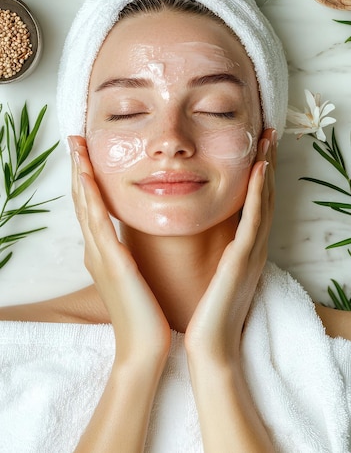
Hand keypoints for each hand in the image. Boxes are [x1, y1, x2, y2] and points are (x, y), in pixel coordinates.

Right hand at [69, 136, 170, 363]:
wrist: (144, 347)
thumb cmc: (144, 313)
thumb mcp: (132, 276)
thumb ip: (127, 255)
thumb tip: (131, 239)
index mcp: (103, 253)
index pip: (91, 207)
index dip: (86, 178)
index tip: (85, 153)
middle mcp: (96, 250)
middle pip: (82, 200)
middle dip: (78, 168)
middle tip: (75, 139)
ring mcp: (101, 256)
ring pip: (85, 206)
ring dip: (80, 174)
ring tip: (77, 147)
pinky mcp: (113, 263)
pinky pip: (98, 223)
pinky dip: (90, 198)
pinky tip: (87, 177)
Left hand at [184, 128, 275, 363]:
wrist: (210, 346)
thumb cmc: (206, 312)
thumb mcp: (213, 274)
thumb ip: (215, 251)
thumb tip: (201, 228)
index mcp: (244, 249)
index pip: (254, 203)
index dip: (258, 174)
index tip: (256, 147)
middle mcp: (253, 246)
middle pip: (265, 195)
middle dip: (267, 162)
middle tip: (268, 133)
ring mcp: (252, 252)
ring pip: (264, 201)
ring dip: (267, 168)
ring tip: (267, 140)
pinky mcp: (243, 259)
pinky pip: (254, 219)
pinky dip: (259, 193)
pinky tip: (259, 170)